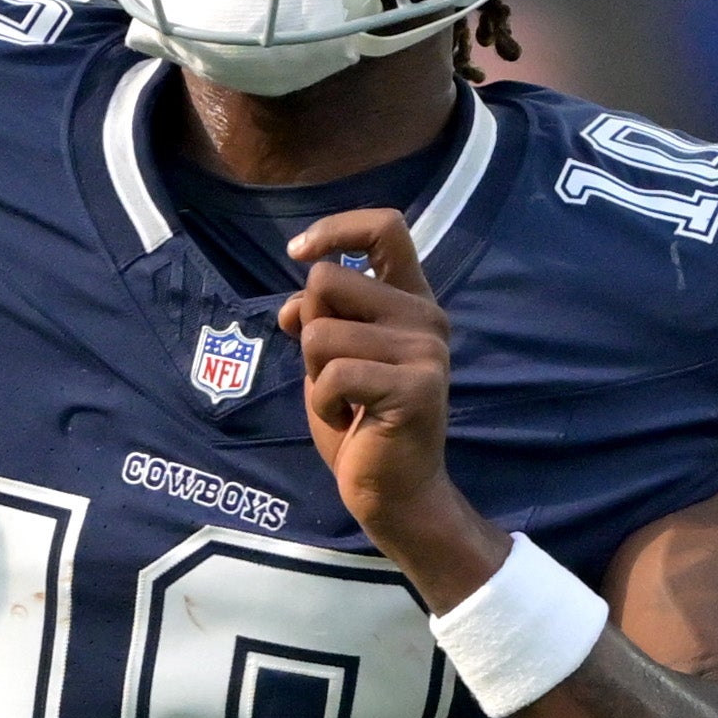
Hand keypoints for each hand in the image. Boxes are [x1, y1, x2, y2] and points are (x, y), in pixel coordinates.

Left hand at [281, 208, 504, 605]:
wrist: (392, 490)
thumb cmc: (359, 424)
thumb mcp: (329, 361)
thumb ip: (318, 319)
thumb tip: (292, 306)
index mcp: (410, 301)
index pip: (385, 227)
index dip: (336, 227)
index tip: (298, 253)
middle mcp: (425, 317)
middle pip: (328, 280)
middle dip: (308, 329)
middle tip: (335, 374)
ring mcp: (425, 351)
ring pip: (321, 331)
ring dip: (315, 375)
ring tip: (345, 402)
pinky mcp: (416, 387)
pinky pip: (333, 373)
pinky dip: (323, 401)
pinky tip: (348, 419)